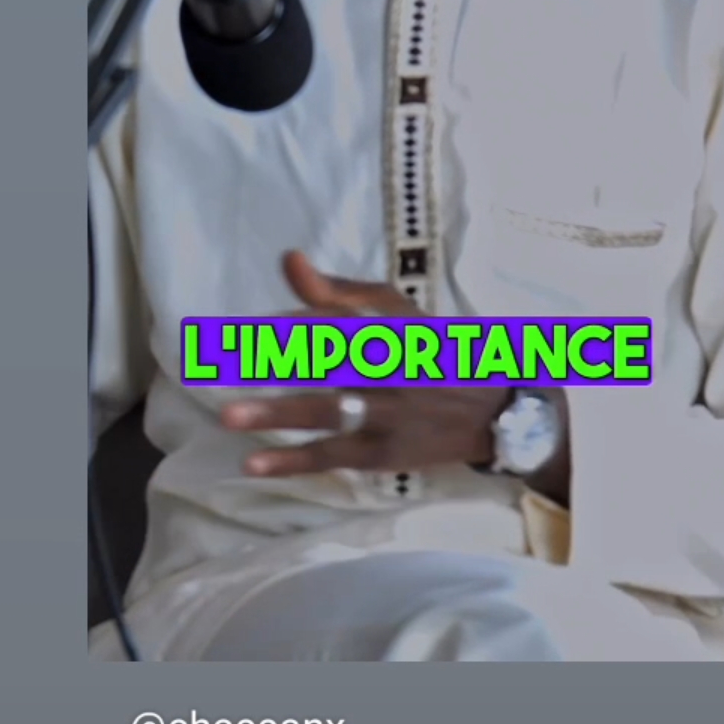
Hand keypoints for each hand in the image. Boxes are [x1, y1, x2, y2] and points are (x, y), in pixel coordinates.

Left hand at [220, 251, 569, 494]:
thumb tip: (289, 260)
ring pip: (331, 413)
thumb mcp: (400, 312)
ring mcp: (390, 415)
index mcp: (399, 328)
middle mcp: (396, 370)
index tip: (262, 324)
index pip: (349, 318)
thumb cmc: (433, 351)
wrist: (494, 412)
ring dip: (279, 415)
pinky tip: (253, 463)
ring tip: (230, 416)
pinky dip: (294, 462)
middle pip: (336, 362)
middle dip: (282, 361)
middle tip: (230, 359)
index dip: (307, 320)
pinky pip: (334, 456)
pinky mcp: (384, 454)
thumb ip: (342, 291)